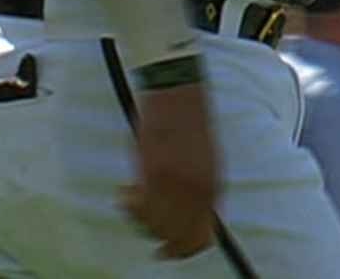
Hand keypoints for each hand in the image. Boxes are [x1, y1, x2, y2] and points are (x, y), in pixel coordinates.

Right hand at [122, 80, 219, 258]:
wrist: (179, 88)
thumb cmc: (189, 121)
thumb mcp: (206, 161)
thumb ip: (198, 191)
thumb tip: (184, 219)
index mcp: (214, 187)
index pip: (200, 238)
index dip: (182, 249)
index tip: (166, 251)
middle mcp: (198, 189)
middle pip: (175, 236)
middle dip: (156, 235)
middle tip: (141, 218)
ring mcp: (176, 181)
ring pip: (155, 224)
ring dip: (140, 217)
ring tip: (132, 196)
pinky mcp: (154, 170)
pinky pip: (140, 205)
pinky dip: (129, 203)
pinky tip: (125, 189)